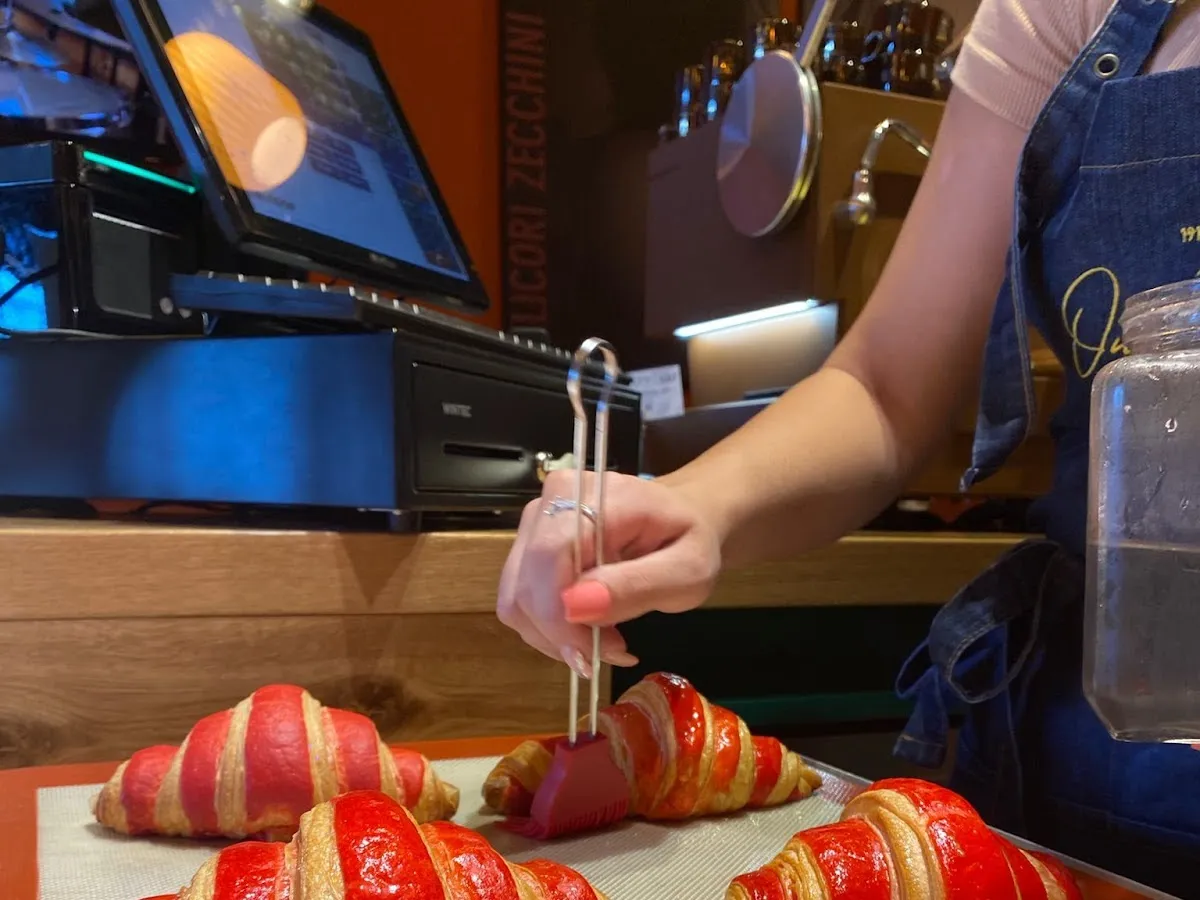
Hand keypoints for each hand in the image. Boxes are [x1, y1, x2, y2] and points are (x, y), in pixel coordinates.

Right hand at [496, 470, 722, 675]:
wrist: (684, 515)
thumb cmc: (689, 541)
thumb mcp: (688, 571)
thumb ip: (637, 587)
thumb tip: (575, 606)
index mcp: (598, 495)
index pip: (549, 556)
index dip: (558, 615)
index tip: (595, 654)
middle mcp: (554, 499)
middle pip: (525, 582)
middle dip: (560, 633)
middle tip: (611, 649)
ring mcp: (537, 519)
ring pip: (516, 597)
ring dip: (553, 634)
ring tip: (603, 638)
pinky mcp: (529, 544)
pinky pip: (520, 598)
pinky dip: (548, 626)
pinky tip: (585, 626)